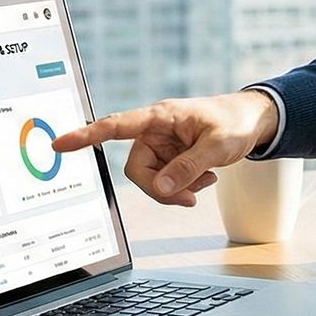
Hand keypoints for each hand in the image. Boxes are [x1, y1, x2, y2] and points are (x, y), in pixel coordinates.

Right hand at [52, 91, 278, 206]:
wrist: (255, 121)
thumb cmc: (237, 122)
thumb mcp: (219, 146)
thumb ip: (189, 167)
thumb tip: (161, 188)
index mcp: (162, 116)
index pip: (117, 125)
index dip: (87, 135)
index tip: (60, 143)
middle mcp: (155, 131)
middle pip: (137, 169)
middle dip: (161, 188)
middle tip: (190, 199)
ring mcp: (162, 145)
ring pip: (151, 180)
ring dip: (177, 188)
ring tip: (207, 180)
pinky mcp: (170, 157)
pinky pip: (165, 182)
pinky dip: (184, 186)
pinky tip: (206, 178)